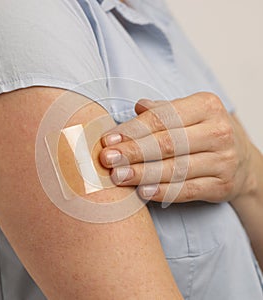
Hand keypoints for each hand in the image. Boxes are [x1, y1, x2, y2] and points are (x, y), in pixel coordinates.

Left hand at [99, 92, 252, 203]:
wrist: (240, 159)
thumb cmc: (203, 131)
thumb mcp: (188, 112)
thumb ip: (162, 110)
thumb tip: (137, 107)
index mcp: (206, 106)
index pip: (163, 118)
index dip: (133, 130)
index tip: (108, 140)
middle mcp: (218, 131)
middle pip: (168, 143)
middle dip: (133, 152)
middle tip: (107, 159)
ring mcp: (223, 160)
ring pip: (176, 168)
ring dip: (142, 174)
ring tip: (117, 176)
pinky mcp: (222, 185)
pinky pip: (187, 190)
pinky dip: (163, 191)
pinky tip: (142, 191)